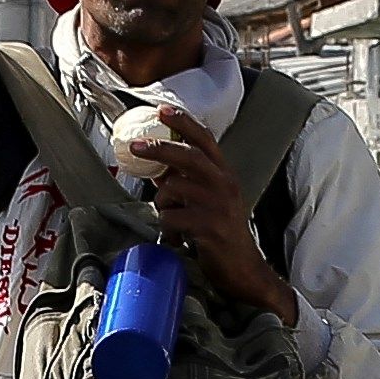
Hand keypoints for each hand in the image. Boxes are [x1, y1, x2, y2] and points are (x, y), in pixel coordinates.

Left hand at [119, 104, 291, 319]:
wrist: (243, 269)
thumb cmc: (221, 232)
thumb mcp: (208, 199)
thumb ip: (186, 180)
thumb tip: (156, 166)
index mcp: (224, 174)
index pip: (205, 140)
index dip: (184, 123)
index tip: (163, 110)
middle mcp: (225, 185)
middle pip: (190, 156)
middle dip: (160, 148)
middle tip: (136, 146)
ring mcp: (219, 206)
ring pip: (175, 188)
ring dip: (163, 202)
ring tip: (170, 216)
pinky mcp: (210, 228)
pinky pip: (173, 218)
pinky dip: (167, 228)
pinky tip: (176, 237)